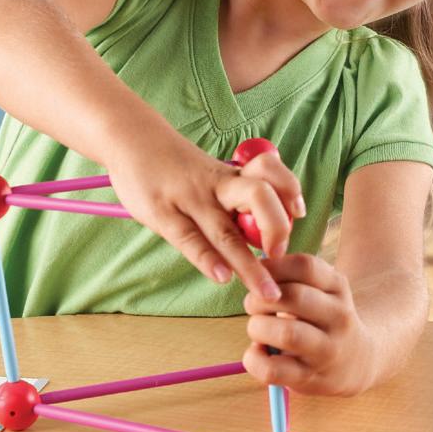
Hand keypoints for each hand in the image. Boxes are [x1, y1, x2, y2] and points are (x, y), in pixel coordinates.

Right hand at [105, 123, 304, 302]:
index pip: (270, 173)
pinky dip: (207, 260)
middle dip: (278, 228)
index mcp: (231, 174)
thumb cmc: (176, 164)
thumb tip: (262, 231)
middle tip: (282, 255)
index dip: (290, 190)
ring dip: (250, 265)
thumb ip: (234, 197)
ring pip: (226, 230)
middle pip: (258, 196)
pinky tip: (223, 277)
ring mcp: (190, 199)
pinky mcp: (163, 213)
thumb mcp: (210, 173)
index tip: (299, 213)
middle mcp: (216, 186)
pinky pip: (189, 239)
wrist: (133, 139)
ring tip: (267, 292)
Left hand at [242, 254, 374, 396]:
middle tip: (251, 304)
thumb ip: (293, 275)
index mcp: (338, 286)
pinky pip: (274, 370)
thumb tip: (254, 268)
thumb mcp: (321, 289)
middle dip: (260, 299)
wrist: (356, 361)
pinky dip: (254, 359)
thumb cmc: (323, 318)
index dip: (273, 267)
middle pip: (294, 297)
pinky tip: (257, 352)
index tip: (258, 273)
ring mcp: (327, 349)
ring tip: (257, 329)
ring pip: (287, 334)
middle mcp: (338, 316)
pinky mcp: (311, 378)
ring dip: (258, 328)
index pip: (305, 266)